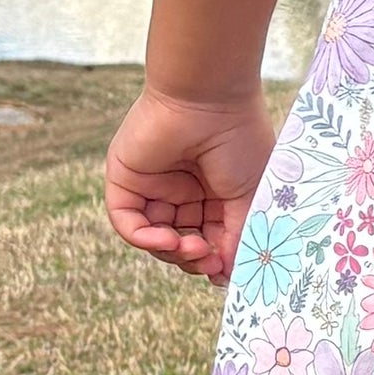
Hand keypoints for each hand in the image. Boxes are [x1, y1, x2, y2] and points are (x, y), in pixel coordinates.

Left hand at [104, 85, 275, 281]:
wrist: (209, 97)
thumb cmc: (238, 139)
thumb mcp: (248, 197)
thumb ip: (238, 238)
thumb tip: (232, 277)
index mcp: (214, 193)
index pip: (211, 240)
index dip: (217, 261)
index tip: (228, 271)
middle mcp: (183, 192)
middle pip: (182, 244)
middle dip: (196, 260)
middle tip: (209, 261)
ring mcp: (153, 187)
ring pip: (155, 240)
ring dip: (173, 253)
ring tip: (192, 248)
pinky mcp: (125, 181)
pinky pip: (128, 224)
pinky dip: (145, 240)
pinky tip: (168, 240)